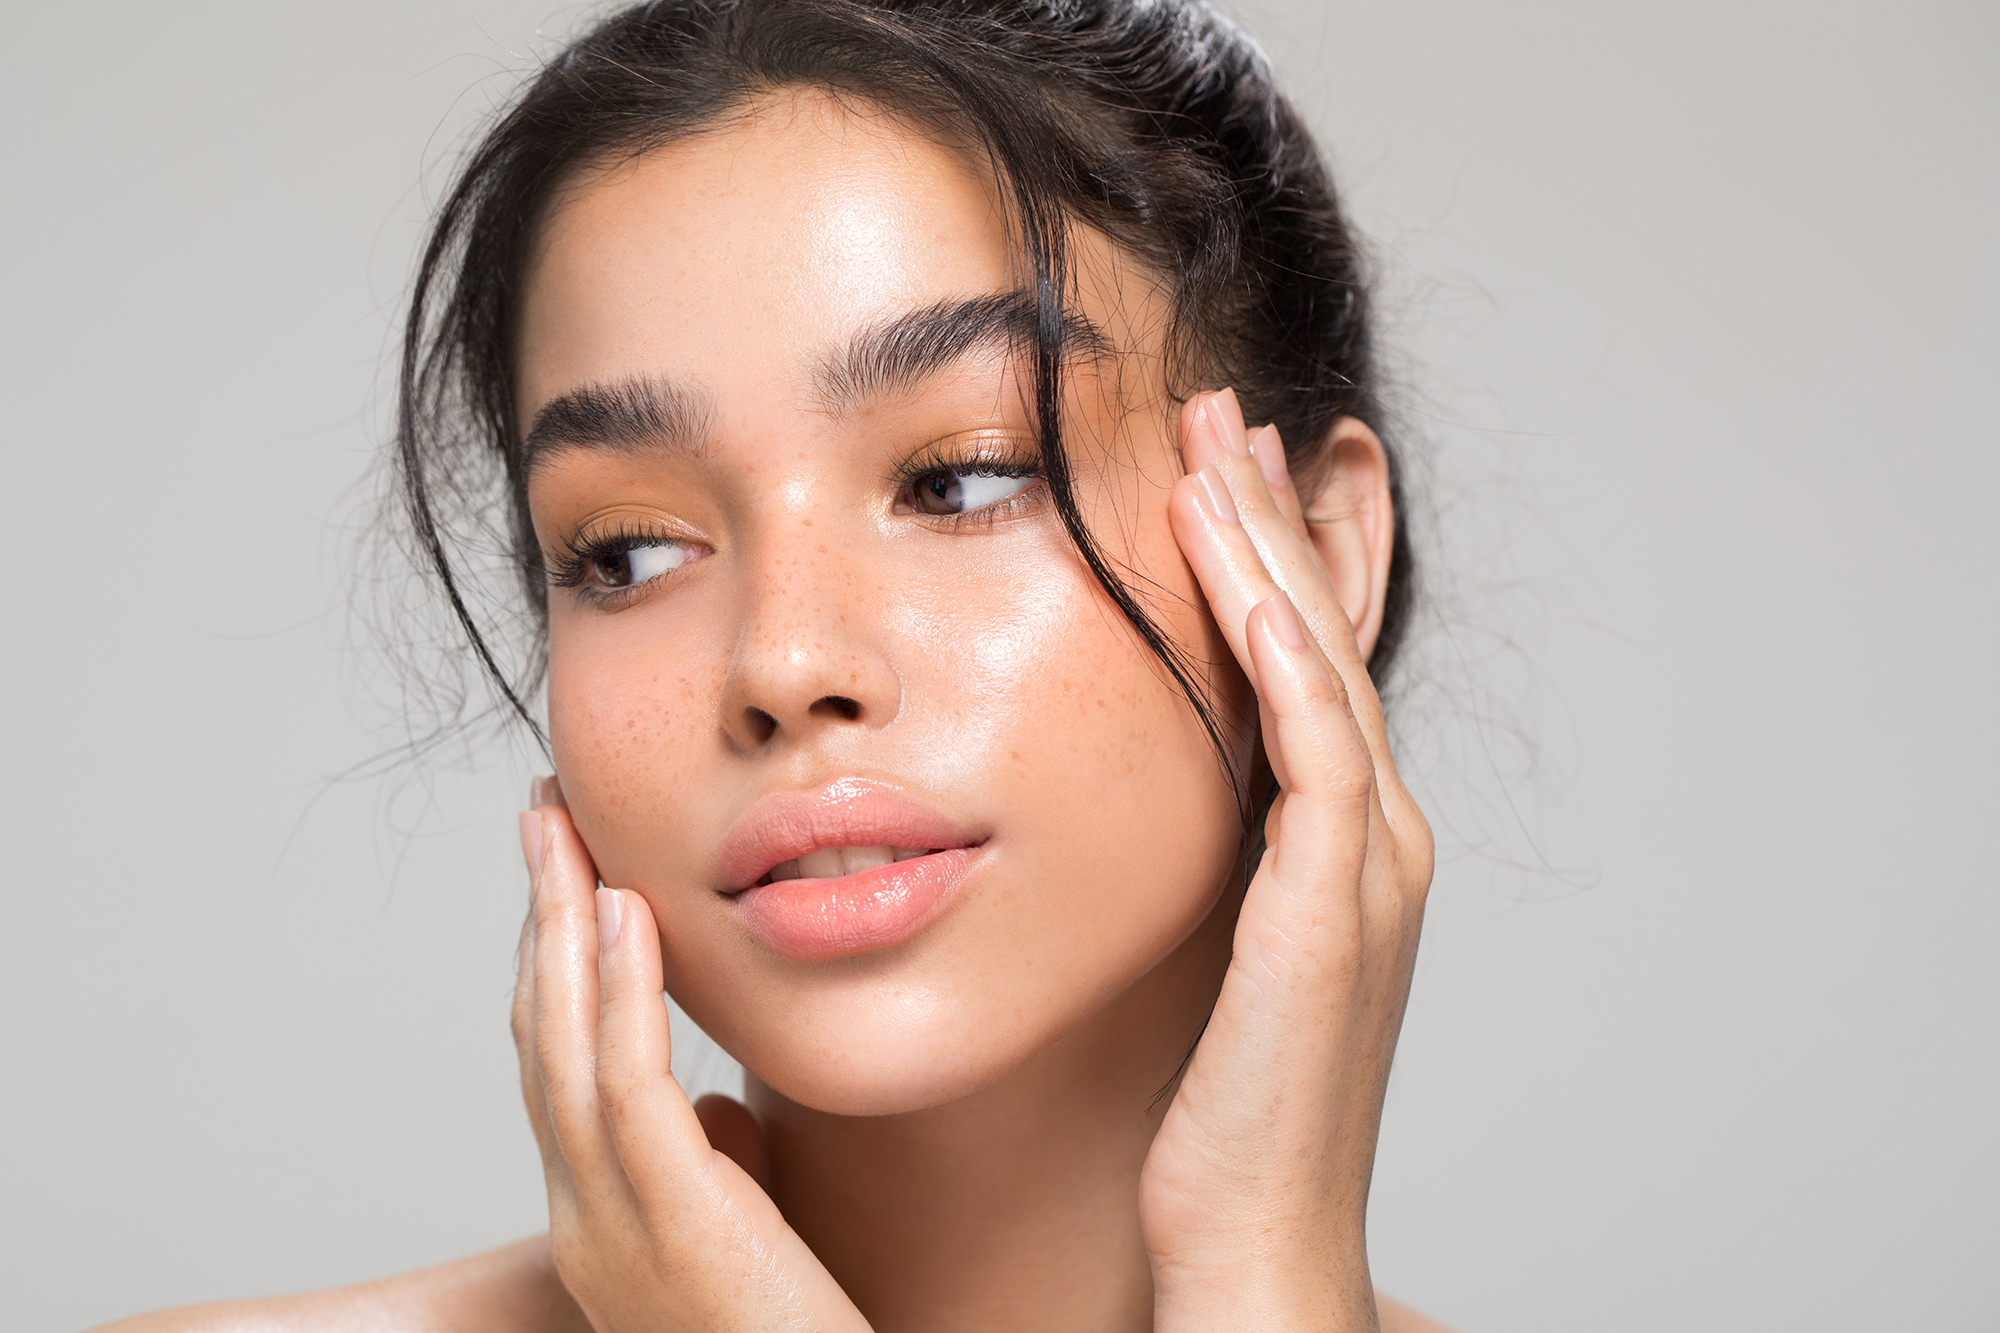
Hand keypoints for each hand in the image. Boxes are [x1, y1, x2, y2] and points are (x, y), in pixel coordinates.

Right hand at [513, 784, 871, 1331]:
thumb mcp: (743, 1239)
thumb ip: (714, 1170)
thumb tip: (714, 1108)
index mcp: (597, 1218)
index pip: (555, 1068)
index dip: (552, 964)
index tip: (565, 873)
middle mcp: (583, 1218)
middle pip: (540, 1039)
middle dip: (539, 919)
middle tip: (540, 817)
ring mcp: (613, 1226)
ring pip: (565, 1048)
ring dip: (562, 928)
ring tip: (564, 832)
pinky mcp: (672, 1223)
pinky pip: (628, 1085)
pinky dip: (618, 992)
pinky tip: (626, 914)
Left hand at [1140, 390, 1434, 1330]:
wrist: (1257, 1237)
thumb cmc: (1223, 1115)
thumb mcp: (1210, 959)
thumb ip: (1202, 872)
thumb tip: (1138, 809)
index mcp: (1342, 851)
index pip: (1305, 671)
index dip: (1265, 565)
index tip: (1213, 476)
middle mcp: (1373, 843)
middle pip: (1324, 642)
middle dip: (1274, 523)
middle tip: (1225, 416)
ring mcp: (1366, 871)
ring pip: (1322, 669)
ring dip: (1271, 553)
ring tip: (1219, 447)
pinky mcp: (1332, 907)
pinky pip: (1310, 747)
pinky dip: (1281, 652)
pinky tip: (1239, 575)